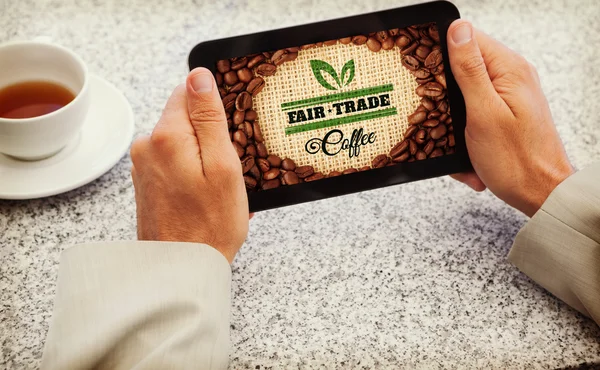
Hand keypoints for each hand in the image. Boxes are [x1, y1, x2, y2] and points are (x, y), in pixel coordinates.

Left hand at [130, 68, 248, 262]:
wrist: (183, 269)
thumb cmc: (209, 225)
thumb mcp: (223, 165)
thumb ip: (209, 116)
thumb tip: (198, 76)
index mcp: (166, 136)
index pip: (189, 92)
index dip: (215, 109)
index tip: (230, 134)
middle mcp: (147, 147)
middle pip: (186, 119)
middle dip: (212, 138)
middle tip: (230, 170)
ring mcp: (144, 166)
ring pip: (183, 143)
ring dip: (205, 158)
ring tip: (220, 190)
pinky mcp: (147, 183)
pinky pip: (176, 163)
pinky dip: (194, 174)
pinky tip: (208, 198)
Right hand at [446, 20, 574, 216]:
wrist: (540, 194)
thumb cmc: (516, 161)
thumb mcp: (483, 112)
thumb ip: (469, 69)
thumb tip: (458, 29)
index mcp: (508, 70)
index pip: (467, 39)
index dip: (441, 54)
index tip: (426, 77)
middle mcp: (510, 78)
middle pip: (461, 70)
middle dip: (445, 97)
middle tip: (443, 120)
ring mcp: (506, 97)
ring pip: (461, 98)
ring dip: (453, 124)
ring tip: (461, 145)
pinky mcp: (501, 115)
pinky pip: (470, 118)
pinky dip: (463, 137)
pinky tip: (469, 157)